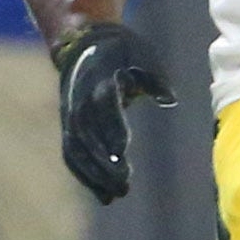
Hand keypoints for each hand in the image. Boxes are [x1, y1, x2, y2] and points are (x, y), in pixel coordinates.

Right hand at [55, 21, 173, 202]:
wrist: (83, 43)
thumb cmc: (121, 51)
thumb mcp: (142, 55)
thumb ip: (155, 79)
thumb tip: (170, 100)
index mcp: (99, 82)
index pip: (104, 110)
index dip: (111, 130)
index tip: (123, 152)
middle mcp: (80, 102)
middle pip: (88, 137)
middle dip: (104, 163)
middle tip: (124, 186)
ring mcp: (71, 115)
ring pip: (76, 151)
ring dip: (93, 175)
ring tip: (114, 196)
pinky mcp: (68, 126)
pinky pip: (72, 154)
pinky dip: (84, 175)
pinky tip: (103, 195)